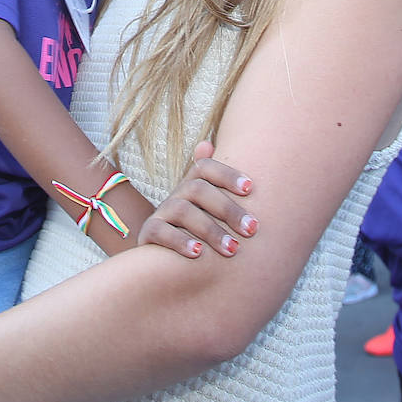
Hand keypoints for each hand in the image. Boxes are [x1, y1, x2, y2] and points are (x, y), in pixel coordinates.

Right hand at [137, 140, 255, 258]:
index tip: (250, 188)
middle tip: (251, 229)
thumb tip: (207, 144)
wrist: (168, 257)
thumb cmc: (202, 231)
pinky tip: (198, 253)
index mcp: (192, 185)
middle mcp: (176, 195)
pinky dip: (179, 241)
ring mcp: (161, 213)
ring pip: (181, 210)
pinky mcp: (149, 233)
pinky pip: (159, 231)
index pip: (205, 167)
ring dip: (210, 230)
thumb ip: (222, 185)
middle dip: (227, 209)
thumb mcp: (214, 210)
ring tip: (232, 249)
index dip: (226, 174)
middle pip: (197, 189)